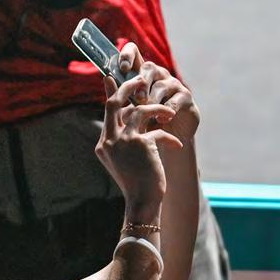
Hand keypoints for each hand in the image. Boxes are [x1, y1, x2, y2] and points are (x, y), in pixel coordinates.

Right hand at [94, 63, 181, 213]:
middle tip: (141, 79)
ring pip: (140, 110)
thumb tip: (132, 115)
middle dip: (128, 87)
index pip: (107, 111)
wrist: (143, 202)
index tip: (111, 77)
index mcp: (103, 144)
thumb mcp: (126, 159)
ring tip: (169, 113)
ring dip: (157, 109)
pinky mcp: (141, 144)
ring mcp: (123, 141)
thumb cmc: (138, 182)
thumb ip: (125, 138)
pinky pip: (157, 130)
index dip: (111, 92)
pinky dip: (169, 136)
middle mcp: (109, 140)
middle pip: (115, 102)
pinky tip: (176, 146)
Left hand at [122, 44, 199, 143]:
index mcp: (141, 73)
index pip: (134, 51)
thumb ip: (118, 94)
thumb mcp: (129, 108)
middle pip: (148, 67)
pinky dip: (166, 111)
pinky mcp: (185, 96)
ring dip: (152, 100)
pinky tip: (161, 121)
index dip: (127, 55)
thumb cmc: (146, 120)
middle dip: (141, 83)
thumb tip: (106, 78)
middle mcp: (158, 74)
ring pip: (160, 86)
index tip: (123, 68)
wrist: (169, 137)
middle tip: (137, 99)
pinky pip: (175, 100)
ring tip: (146, 113)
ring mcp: (173, 83)